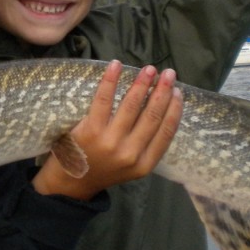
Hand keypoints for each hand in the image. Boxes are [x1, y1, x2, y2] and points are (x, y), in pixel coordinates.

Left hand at [33, 61, 181, 199]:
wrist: (70, 183)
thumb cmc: (103, 169)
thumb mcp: (131, 167)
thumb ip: (145, 147)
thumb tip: (161, 112)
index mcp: (144, 164)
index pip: (166, 133)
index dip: (174, 111)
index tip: (178, 93)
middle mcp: (129, 154)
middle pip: (151, 116)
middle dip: (162, 91)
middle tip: (169, 74)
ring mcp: (110, 142)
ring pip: (131, 106)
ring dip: (142, 84)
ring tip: (149, 69)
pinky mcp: (90, 130)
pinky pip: (104, 100)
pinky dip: (111, 80)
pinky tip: (116, 65)